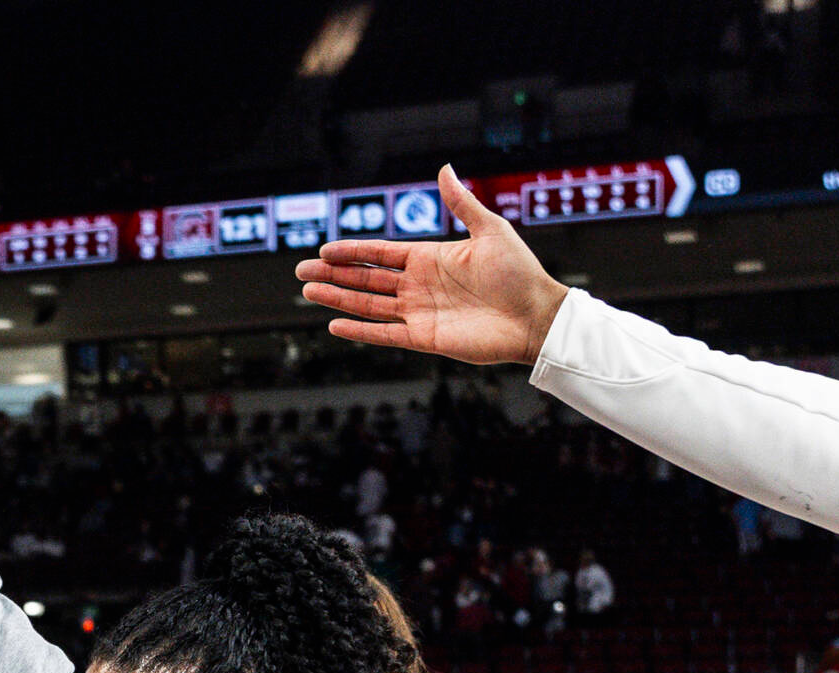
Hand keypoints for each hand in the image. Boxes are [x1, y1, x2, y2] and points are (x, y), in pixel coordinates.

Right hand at [294, 165, 571, 365]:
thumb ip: (461, 203)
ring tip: (308, 291)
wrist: (536, 315)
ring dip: (338, 298)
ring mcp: (419, 312)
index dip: (352, 252)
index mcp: (430, 258)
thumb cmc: (520, 272)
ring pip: (368, 304)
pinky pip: (385, 333)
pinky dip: (360, 330)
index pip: (380, 254)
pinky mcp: (424, 338)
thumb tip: (445, 169)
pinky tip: (334, 324)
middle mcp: (419, 285)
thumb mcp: (490, 229)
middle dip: (333, 274)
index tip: (324, 249)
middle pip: (366, 279)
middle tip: (302, 271)